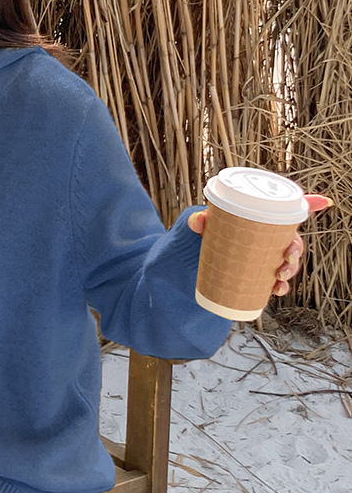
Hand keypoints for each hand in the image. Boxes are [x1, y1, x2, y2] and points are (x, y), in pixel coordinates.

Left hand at [188, 194, 331, 296]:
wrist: (169, 276)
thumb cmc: (180, 247)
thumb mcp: (186, 232)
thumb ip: (193, 224)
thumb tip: (199, 220)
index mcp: (247, 222)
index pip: (278, 210)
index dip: (305, 205)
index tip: (322, 202)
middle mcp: (255, 240)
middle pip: (288, 239)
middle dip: (296, 249)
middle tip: (286, 259)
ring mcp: (253, 261)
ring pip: (284, 261)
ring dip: (291, 269)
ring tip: (279, 277)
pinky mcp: (248, 279)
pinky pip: (271, 282)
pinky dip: (278, 287)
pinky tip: (276, 290)